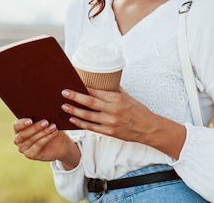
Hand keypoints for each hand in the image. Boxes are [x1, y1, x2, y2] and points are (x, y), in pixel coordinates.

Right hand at [13, 118, 80, 168]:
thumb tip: (41, 108)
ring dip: (43, 132)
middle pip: (23, 134)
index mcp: (18, 128)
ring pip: (31, 139)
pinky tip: (53, 133)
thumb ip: (40, 115)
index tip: (30, 120)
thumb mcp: (45, 120)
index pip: (16, 126)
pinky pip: (37, 145)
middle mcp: (18, 139)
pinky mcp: (30, 155)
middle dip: (35, 127)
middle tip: (46, 122)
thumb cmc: (50, 127)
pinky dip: (46, 138)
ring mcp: (23, 148)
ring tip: (53, 126)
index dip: (22, 123)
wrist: (60, 143)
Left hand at [61, 88, 185, 158]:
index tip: (74, 83)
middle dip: (75, 97)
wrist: (149, 128)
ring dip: (74, 111)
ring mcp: (110, 122)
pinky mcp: (109, 132)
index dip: (83, 88)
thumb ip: (115, 90)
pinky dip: (81, 123)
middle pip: (89, 102)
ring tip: (64, 106)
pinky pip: (92, 127)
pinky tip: (73, 119)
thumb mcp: (128, 97)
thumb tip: (104, 81)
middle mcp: (113, 110)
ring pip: (88, 116)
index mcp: (117, 99)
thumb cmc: (139, 111)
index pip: (96, 92)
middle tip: (64, 92)